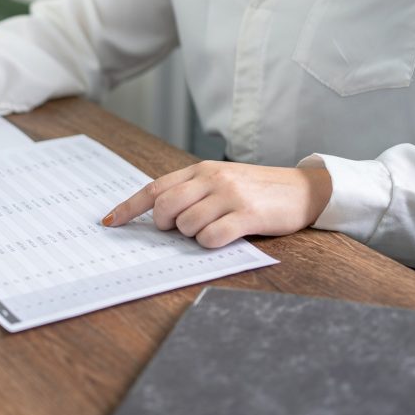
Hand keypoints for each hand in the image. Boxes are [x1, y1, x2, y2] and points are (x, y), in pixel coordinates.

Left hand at [101, 161, 331, 247]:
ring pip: (187, 225)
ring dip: (193, 236)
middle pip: (165, 207)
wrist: (304, 190)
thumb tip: (158, 215)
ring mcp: (229, 195)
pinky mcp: (247, 214)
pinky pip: (212, 237)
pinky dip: (211, 243)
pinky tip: (226, 237)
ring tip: (215, 229)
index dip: (128, 207)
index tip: (110, 222)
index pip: (154, 188)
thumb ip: (193, 191)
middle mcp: (212, 179)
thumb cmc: (259, 190)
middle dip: (165, 226)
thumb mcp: (222, 181)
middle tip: (179, 230)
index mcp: (201, 170)